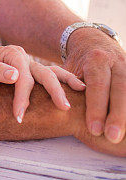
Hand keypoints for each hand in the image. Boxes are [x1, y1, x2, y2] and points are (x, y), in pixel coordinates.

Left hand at [0, 44, 85, 122]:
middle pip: (44, 74)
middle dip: (54, 91)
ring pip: (51, 71)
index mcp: (13, 55)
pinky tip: (74, 87)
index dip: (23, 98)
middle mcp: (23, 57)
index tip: (19, 116)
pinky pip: (48, 74)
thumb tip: (15, 75)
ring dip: (66, 82)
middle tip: (63, 108)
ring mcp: (28, 63)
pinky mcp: (29, 69)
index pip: (23, 79)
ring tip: (81, 91)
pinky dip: (62, 80)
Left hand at [64, 28, 125, 143]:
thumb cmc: (78, 63)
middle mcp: (116, 61)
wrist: (93, 43)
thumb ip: (67, 86)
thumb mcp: (70, 69)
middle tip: (111, 137)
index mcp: (96, 59)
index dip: (96, 108)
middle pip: (120, 89)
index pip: (97, 85)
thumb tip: (59, 110)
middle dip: (117, 114)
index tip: (94, 129)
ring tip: (120, 136)